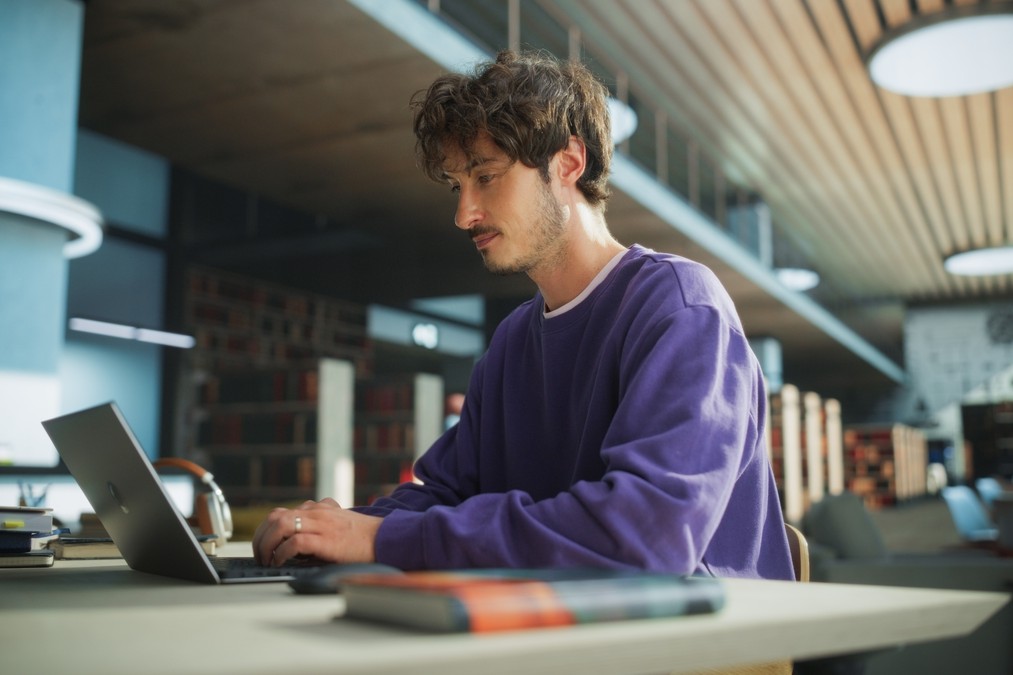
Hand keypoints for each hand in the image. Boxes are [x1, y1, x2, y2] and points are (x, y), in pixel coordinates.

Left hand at [251, 498, 381, 565]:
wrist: (386, 538)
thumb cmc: (364, 537)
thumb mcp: (338, 525)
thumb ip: (319, 526)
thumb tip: (296, 546)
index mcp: (319, 508)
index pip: (281, 512)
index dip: (266, 530)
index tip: (263, 546)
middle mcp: (317, 512)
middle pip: (275, 516)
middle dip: (261, 537)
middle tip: (260, 556)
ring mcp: (321, 523)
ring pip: (280, 525)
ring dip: (267, 544)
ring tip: (267, 560)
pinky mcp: (325, 539)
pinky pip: (294, 543)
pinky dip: (281, 553)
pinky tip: (281, 562)